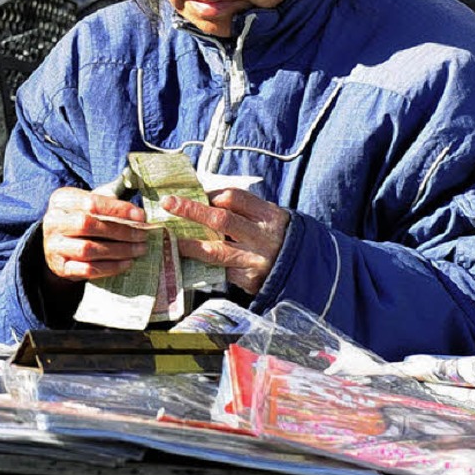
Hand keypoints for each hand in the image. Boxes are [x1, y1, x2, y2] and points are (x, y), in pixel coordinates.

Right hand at [42, 187, 147, 280]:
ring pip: (87, 249)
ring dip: (118, 250)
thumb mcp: (88, 204)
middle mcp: (53, 221)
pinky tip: (126, 263)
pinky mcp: (60, 267)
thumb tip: (138, 214)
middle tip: (142, 235)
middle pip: (88, 225)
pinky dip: (110, 267)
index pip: (91, 202)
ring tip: (138, 249)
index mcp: (61, 199)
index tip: (141, 216)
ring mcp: (54, 246)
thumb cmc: (81, 219)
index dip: (118, 209)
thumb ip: (109, 203)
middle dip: (120, 231)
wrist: (59, 246)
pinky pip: (87, 269)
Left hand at [161, 187, 289, 295]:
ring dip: (189, 244)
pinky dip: (204, 266)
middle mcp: (263, 236)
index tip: (192, 194)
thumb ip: (244, 210)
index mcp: (269, 215)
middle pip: (221, 219)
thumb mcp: (269, 219)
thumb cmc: (278, 239)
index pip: (234, 198)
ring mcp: (256, 260)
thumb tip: (204, 199)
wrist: (306, 272)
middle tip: (168, 203)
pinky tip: (189, 262)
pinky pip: (222, 272)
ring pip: (216, 250)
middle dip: (192, 210)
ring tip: (170, 238)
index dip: (210, 195)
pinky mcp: (251, 280)